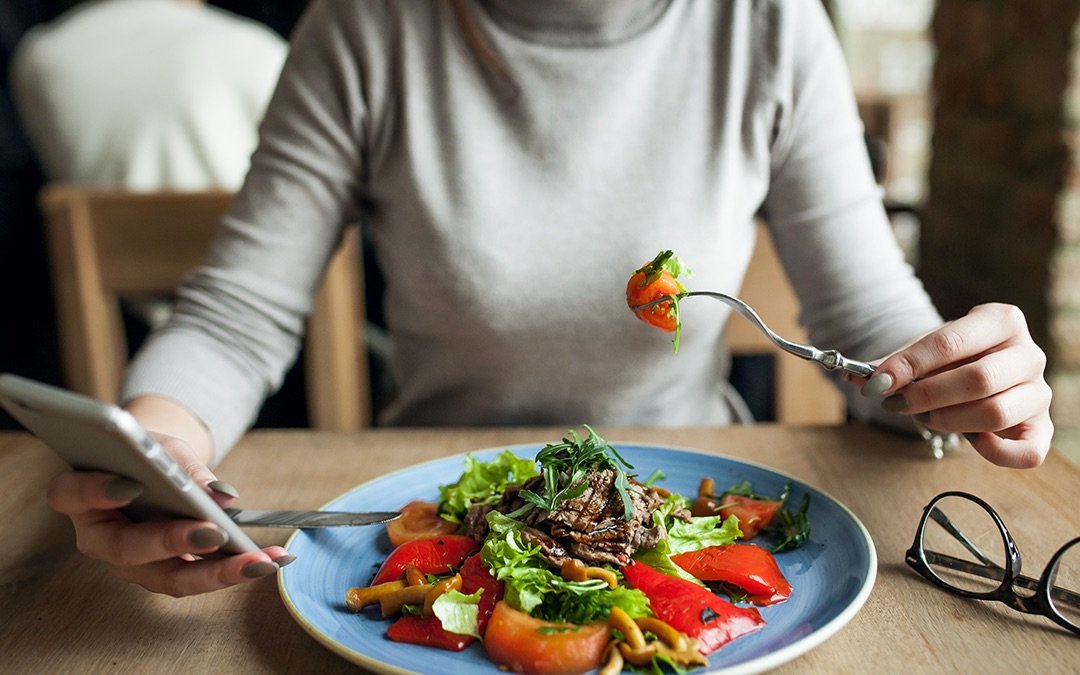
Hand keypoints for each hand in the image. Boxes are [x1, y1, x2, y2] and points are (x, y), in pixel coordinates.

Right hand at [44, 432, 290, 596]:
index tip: (131, 485)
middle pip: (127, 549)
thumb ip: (184, 468)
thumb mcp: (163, 447)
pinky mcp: (164, 572)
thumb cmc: (147, 454)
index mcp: (80, 496)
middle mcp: (100, 537)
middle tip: (214, 534)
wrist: (151, 469)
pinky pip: (198, 577)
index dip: (96, 491)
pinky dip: (236, 569)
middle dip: (173, 542)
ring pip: (169, 578)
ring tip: (262, 561)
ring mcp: (131, 563)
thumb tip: (221, 496)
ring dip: (220, 571)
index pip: (72, 494)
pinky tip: (271, 559)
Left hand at [861, 303, 1052, 467]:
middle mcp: (1029, 354)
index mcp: (1001, 320)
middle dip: (926, 395)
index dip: (910, 364)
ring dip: (948, 420)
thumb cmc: (952, 360)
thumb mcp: (924, 351)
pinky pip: (1028, 452)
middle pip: (978, 379)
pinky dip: (994, 452)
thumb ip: (894, 363)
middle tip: (895, 403)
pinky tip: (969, 440)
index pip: (951, 342)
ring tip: (923, 418)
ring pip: (996, 413)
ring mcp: (1039, 392)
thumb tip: (857, 376)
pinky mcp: (1042, 429)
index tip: (877, 382)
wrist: (981, 369)